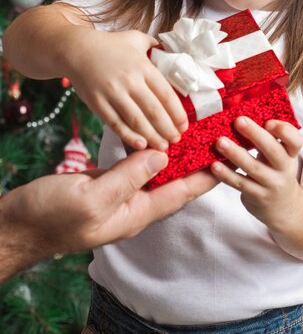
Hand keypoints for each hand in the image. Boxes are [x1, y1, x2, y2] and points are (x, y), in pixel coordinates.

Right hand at [1, 150, 217, 281]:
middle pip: (174, 181)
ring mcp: (120, 192)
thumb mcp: (92, 197)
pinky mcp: (107, 182)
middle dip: (197, 161)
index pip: (182, 192)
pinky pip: (136, 164)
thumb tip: (162, 155)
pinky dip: (150, 148)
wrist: (20, 223)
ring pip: (156, 170)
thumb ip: (128, 178)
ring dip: (176, 152)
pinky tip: (157, 133)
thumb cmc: (51, 217)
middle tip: (218, 137)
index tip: (230, 158)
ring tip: (197, 130)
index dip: (207, 176)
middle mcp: (134, 203)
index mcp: (137, 213)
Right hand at [67, 27, 188, 150]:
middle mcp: (130, 81)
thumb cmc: (110, 44)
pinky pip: (116, 124)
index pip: (166, 94)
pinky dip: (130, 136)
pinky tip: (141, 145)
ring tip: (163, 146)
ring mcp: (113, 94)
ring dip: (153, 137)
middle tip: (176, 139)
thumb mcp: (136, 39)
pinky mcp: (98, 104)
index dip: (177, 113)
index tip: (184, 125)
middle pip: (154, 111)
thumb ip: (155, 45)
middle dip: (168, 129)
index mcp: (143, 67)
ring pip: (137, 121)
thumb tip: (172, 51)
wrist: (77, 50)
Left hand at [211, 116, 302, 230]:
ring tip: (220, 142)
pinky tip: (214, 166)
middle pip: (273, 151)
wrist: (284, 209)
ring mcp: (272, 184)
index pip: (295, 140)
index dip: (284, 130)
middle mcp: (284, 169)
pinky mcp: (257, 197)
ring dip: (236, 154)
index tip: (269, 122)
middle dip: (256, 135)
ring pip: (254, 168)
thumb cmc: (276, 171)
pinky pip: (240, 184)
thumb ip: (269, 137)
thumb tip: (247, 107)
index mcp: (290, 153)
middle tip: (238, 120)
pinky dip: (227, 175)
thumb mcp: (280, 155)